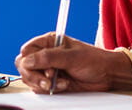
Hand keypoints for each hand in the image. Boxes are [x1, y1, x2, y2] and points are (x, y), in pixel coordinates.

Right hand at [14, 33, 131, 93]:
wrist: (107, 75)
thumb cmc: (94, 60)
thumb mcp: (72, 57)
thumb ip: (49, 58)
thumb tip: (27, 61)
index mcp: (49, 42)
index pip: (26, 51)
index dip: (29, 61)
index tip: (42, 67)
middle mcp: (46, 55)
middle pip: (24, 67)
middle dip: (35, 76)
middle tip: (49, 80)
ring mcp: (48, 69)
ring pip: (30, 79)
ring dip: (44, 84)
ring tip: (62, 82)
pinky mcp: (52, 82)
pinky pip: (40, 89)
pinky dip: (50, 90)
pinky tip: (64, 85)